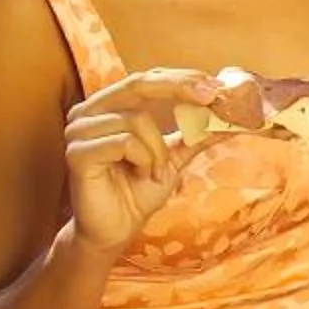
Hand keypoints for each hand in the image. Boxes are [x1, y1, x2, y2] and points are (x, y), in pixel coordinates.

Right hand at [61, 70, 216, 257]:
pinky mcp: (77, 152)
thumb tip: (230, 116)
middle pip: (138, 83)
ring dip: (158, 150)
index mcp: (108, 106)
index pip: (146, 78)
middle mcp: (88, 111)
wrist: (116, 229)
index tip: (215, 85)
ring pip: (136, 120)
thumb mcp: (174, 157)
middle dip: (179, 87)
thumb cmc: (137, 191)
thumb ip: (196, 134)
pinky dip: (144, 159)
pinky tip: (141, 175)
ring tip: (154, 173)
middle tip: (211, 97)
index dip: (181, 78)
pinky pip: (125, 142)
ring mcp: (79, 130)